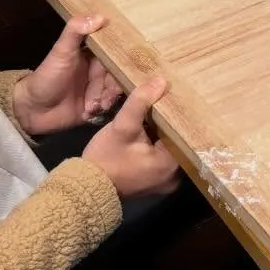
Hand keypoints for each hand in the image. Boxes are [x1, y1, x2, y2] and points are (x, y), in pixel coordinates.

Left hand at [13, 15, 122, 135]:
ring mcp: (99, 88)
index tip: (127, 65)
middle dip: (113, 85)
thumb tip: (101, 16)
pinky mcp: (97, 105)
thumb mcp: (60, 52)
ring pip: (115, 90)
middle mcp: (100, 70)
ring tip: (93, 105)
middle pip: (119, 73)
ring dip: (107, 98)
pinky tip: (89, 111)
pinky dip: (102, 108)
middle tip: (105, 93)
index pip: (117, 52)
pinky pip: (110, 105)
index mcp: (94, 54)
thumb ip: (75, 32)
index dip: (123, 58)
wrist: (32, 110)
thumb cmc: (46, 77)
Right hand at [82, 77, 180, 199]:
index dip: (179, 114)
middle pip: (179, 141)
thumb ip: (140, 103)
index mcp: (171, 165)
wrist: (83, 188)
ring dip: (165, 134)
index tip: (178, 98)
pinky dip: (158, 145)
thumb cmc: (104, 159)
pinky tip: (154, 129)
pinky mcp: (154, 182)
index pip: (185, 133)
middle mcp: (175, 177)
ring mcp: (165, 182)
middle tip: (172, 101)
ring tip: (165, 111)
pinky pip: (163, 158)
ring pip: (171, 149)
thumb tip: (161, 81)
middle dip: (172, 123)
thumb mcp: (121, 127)